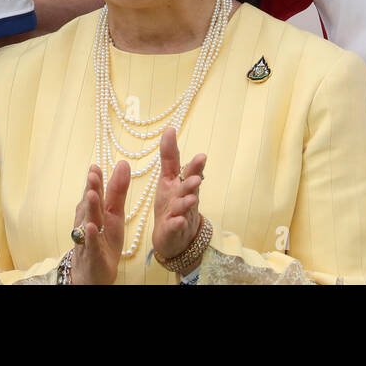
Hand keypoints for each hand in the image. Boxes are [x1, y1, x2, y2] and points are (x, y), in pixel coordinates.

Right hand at [69, 162, 129, 284]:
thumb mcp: (114, 214)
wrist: (93, 272)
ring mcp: (89, 238)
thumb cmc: (103, 239)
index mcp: (97, 211)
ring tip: (92, 194)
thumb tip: (122, 163)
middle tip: (93, 174)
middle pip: (90, 204)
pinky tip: (92, 227)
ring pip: (89, 221)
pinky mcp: (93, 255)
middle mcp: (89, 222)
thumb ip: (117, 190)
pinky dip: (91, 236)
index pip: (96, 192)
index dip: (96, 179)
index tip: (96, 165)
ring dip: (90, 208)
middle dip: (92, 189)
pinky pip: (92, 245)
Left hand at [152, 127, 206, 270]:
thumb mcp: (168, 178)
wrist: (174, 236)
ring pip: (184, 207)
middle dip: (192, 181)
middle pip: (189, 187)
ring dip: (186, 202)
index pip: (187, 170)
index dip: (192, 163)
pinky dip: (177, 224)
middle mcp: (184, 197)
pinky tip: (178, 221)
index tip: (197, 152)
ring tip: (190, 199)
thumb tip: (170, 129)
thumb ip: (170, 156)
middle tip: (196, 178)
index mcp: (181, 183)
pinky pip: (175, 227)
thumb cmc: (172, 203)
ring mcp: (181, 214)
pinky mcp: (174, 230)